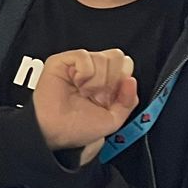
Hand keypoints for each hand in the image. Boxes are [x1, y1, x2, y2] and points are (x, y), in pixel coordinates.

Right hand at [32, 49, 137, 163]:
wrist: (56, 132)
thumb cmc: (78, 127)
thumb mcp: (113, 119)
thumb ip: (128, 100)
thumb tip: (131, 80)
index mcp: (107, 81)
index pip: (126, 64)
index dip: (122, 80)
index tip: (110, 98)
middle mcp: (94, 70)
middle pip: (116, 57)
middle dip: (111, 81)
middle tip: (97, 97)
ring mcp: (78, 64)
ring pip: (102, 57)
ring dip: (96, 81)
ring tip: (84, 93)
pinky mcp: (63, 61)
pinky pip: (84, 56)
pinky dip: (84, 73)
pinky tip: (76, 84)